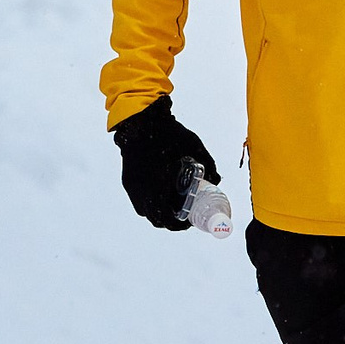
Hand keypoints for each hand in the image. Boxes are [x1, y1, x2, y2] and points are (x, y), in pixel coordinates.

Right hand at [111, 95, 218, 229]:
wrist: (141, 118)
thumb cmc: (168, 133)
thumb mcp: (195, 147)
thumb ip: (208, 164)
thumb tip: (216, 179)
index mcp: (156, 187)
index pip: (165, 219)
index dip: (178, 225)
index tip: (189, 221)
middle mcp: (141, 190)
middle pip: (154, 217)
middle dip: (169, 219)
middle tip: (183, 213)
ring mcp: (132, 185)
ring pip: (143, 209)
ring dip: (157, 210)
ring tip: (171, 202)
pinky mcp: (127, 178)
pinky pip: (138, 197)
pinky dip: (149, 199)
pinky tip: (160, 188)